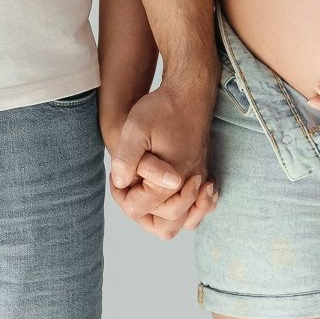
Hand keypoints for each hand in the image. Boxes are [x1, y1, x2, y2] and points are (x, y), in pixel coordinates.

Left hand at [102, 73, 218, 240]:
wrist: (190, 92)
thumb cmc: (161, 109)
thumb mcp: (135, 129)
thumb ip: (127, 159)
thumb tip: (121, 183)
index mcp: (170, 180)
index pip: (138, 210)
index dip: (121, 196)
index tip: (116, 176)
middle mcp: (189, 186)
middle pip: (163, 226)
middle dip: (141, 211)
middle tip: (130, 186)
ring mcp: (199, 182)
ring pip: (183, 222)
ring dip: (163, 216)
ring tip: (145, 195)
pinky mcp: (203, 176)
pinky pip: (197, 208)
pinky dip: (185, 210)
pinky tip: (168, 196)